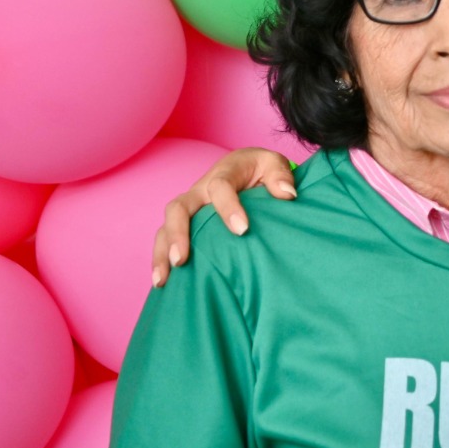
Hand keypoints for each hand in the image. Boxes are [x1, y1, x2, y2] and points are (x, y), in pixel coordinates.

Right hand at [151, 147, 296, 285]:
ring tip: (163, 280)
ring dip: (161, 253)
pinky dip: (161, 260)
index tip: (242, 230)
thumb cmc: (261, 169)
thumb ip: (281, 175)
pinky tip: (163, 283)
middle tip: (182, 260)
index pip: (220, 188)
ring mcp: (190, 209)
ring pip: (166, 226)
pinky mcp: (186, 224)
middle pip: (178, 208)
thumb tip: (286, 194)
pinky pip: (166, 240)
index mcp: (223, 174)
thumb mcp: (274, 164)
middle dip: (177, 234)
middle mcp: (200, 191)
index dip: (229, 207)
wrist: (246, 167)